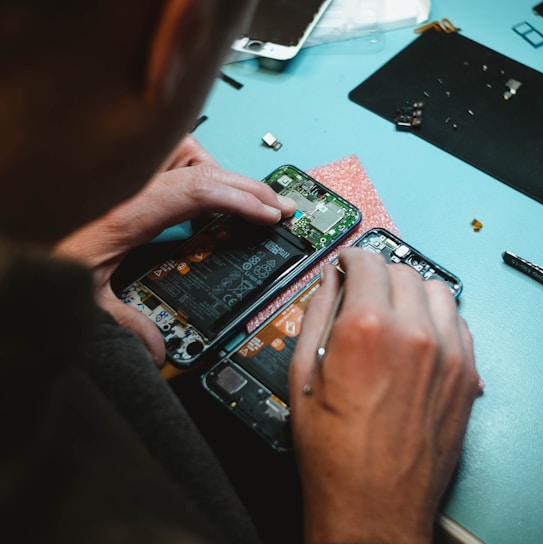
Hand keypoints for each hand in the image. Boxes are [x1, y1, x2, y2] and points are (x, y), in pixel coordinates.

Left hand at [54, 135, 295, 365]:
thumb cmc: (36, 248)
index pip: (199, 191)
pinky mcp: (125, 172)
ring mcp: (129, 171)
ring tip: (237, 199)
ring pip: (187, 149)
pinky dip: (194, 170)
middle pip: (202, 164)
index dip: (242, 199)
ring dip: (216, 171)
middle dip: (247, 185)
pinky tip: (198, 197)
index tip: (271, 214)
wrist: (8, 229)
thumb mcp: (82, 295)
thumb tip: (156, 349)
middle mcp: (131, 181)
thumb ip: (122, 323)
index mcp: (128, 210)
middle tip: (275, 205)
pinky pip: (171, 155)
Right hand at [289, 248, 478, 543]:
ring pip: (436, 290)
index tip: (347, 264)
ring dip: (411, 291)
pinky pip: (458, 322)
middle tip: (363, 292)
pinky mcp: (466, 376)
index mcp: (367, 329)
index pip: (367, 261)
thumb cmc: (334, 454)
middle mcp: (414, 334)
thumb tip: (328, 282)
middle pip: (402, 271)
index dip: (351, 258)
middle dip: (378, 274)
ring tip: (392, 313)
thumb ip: (317, 314)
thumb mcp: (304, 375)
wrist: (374, 507)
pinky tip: (417, 336)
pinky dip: (437, 317)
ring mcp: (448, 354)